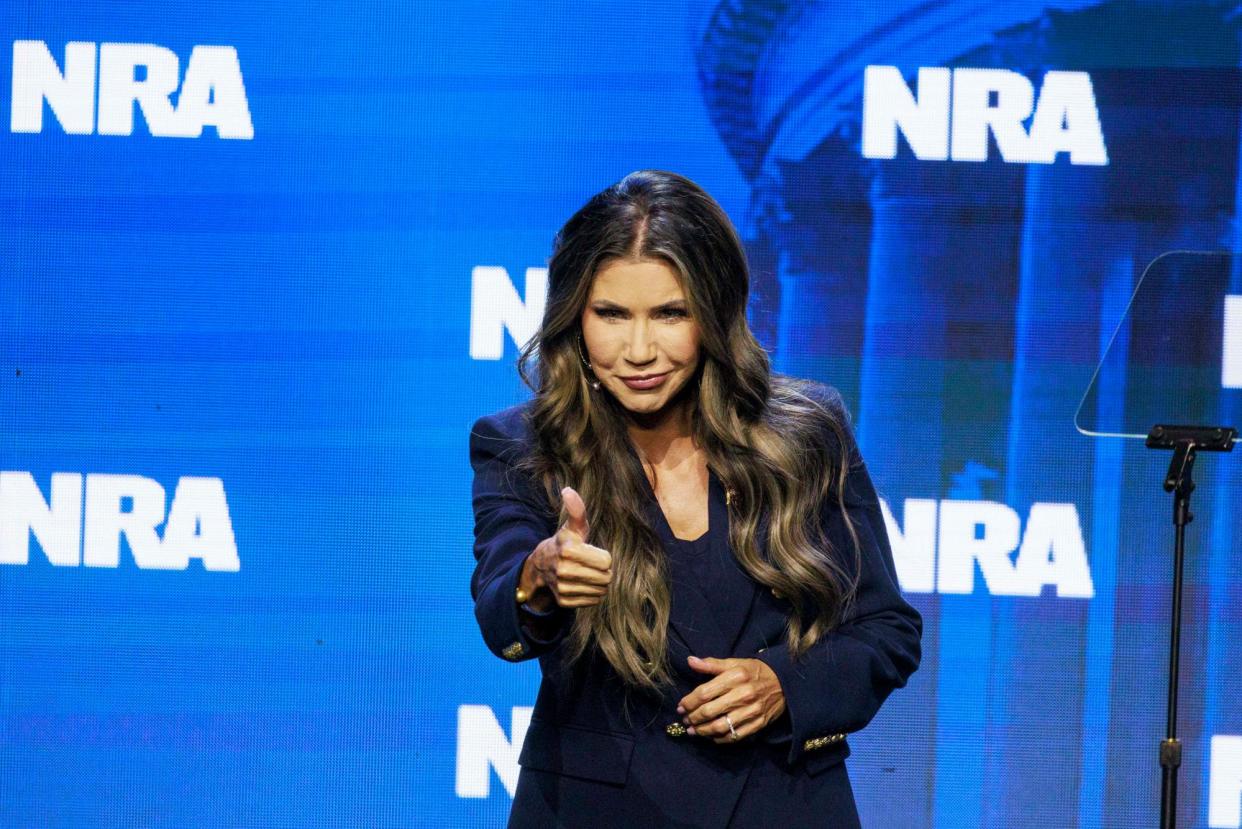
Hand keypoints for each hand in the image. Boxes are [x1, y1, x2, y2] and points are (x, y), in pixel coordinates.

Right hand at [520, 487, 612, 609]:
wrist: (541, 567)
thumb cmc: (564, 543)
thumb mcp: (572, 527)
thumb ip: (576, 510)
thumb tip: (568, 490)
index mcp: (568, 550)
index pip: (606, 561)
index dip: (604, 557)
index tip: (592, 553)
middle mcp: (564, 571)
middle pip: (606, 577)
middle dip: (604, 571)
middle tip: (592, 565)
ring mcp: (563, 588)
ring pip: (601, 590)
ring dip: (599, 583)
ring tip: (588, 574)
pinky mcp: (564, 601)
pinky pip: (593, 601)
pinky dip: (592, 594)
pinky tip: (582, 584)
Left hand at [676, 656, 785, 743]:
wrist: (785, 682)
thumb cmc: (755, 671)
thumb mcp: (734, 663)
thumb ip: (711, 664)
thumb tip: (689, 661)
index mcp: (735, 677)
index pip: (704, 693)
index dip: (689, 702)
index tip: (681, 706)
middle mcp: (743, 695)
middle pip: (710, 711)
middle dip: (693, 718)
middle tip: (685, 720)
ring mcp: (751, 711)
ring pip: (720, 726)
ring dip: (703, 731)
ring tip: (693, 731)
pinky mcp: (758, 724)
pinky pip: (735, 736)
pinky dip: (720, 739)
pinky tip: (711, 736)